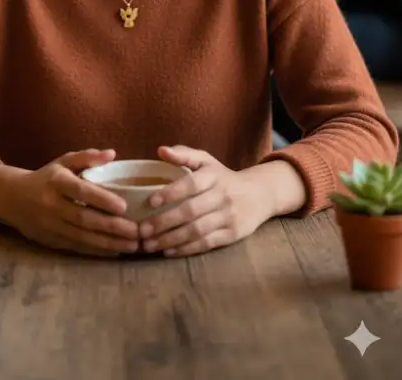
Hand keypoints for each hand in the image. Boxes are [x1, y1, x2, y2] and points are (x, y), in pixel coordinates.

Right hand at [0, 149, 139, 256]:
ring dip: (109, 243)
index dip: (102, 199)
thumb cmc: (45, 177)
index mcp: (56, 182)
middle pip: (84, 218)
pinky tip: (116, 251)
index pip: (81, 192)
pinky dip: (97, 251)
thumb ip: (86, 157)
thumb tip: (112, 153)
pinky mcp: (51, 241)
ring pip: (82, 237)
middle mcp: (52, 205)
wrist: (12, 198)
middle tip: (137, 231)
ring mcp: (50, 226)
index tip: (124, 206)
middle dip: (112, 227)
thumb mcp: (62, 162)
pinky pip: (76, 248)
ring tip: (132, 245)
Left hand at [137, 146, 269, 257]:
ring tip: (149, 245)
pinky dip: (186, 249)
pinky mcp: (232, 234)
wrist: (259, 194)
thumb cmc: (223, 177)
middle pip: (190, 211)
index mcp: (213, 176)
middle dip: (164, 222)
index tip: (149, 202)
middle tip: (142, 230)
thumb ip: (184, 154)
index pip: (191, 184)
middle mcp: (221, 196)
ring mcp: (228, 217)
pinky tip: (168, 251)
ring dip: (171, 239)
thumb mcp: (206, 160)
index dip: (170, 193)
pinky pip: (206, 243)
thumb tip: (160, 150)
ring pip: (196, 231)